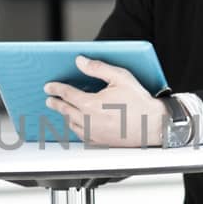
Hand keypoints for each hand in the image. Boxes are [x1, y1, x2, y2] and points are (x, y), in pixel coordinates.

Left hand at [43, 56, 167, 146]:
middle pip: (65, 110)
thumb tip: (80, 61)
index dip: (56, 88)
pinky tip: (77, 124)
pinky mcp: (100, 142)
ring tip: (63, 110)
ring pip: (71, 124)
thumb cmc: (139, 102)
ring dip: (65, 116)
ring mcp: (94, 133)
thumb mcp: (120, 77)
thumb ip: (98, 68)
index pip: (66, 94)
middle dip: (56, 103)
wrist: (153, 125)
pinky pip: (81, 135)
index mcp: (91, 104)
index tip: (49, 86)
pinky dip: (76, 128)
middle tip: (50, 99)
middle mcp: (89, 120)